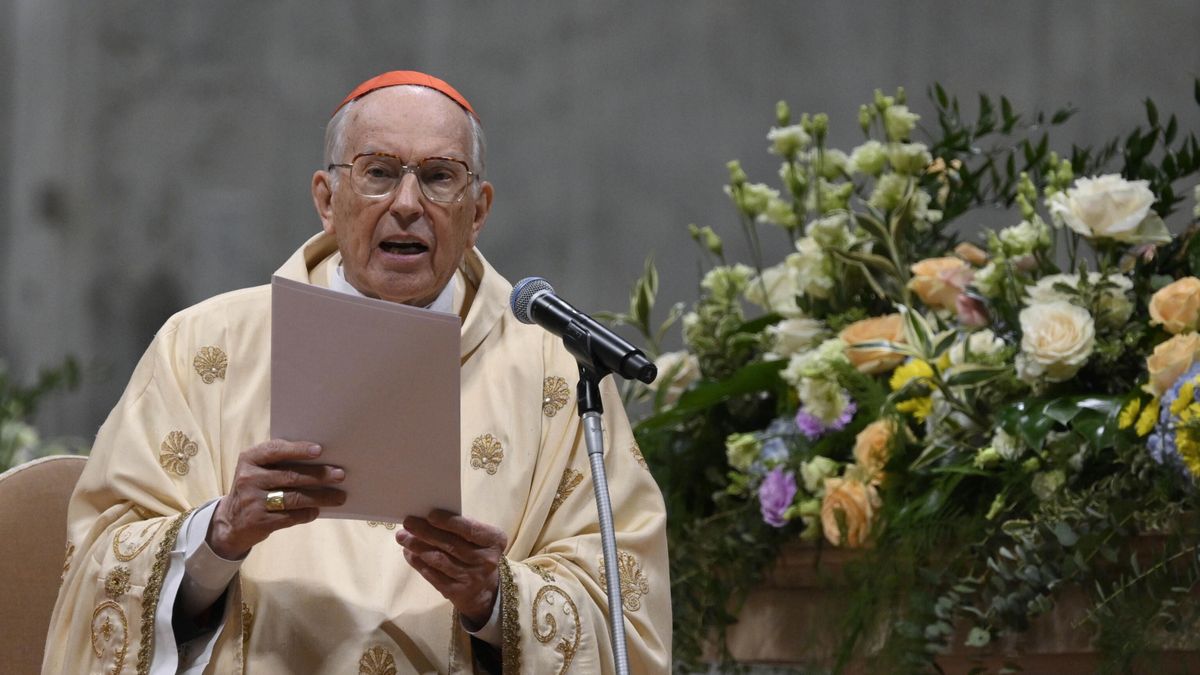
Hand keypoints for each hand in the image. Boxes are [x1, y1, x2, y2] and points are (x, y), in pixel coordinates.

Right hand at [207, 439, 345, 559]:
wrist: (231, 521)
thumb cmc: (255, 489)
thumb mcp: (258, 471)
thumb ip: (280, 463)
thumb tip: (321, 461)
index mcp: (249, 459)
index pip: (275, 450)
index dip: (298, 450)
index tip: (319, 450)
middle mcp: (249, 478)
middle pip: (291, 476)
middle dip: (319, 475)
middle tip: (340, 475)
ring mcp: (253, 501)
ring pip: (294, 498)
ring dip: (321, 497)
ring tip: (339, 496)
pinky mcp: (259, 521)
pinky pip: (291, 516)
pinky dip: (308, 513)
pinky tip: (318, 510)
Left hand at [397, 510, 507, 627]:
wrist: (485, 589)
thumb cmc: (478, 552)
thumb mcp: (480, 538)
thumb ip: (461, 527)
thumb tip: (427, 518)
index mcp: (494, 541)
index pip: (471, 529)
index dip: (450, 522)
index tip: (430, 515)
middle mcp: (485, 560)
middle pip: (451, 544)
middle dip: (426, 532)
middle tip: (408, 523)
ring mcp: (470, 578)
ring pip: (439, 560)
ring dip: (417, 547)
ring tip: (403, 537)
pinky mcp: (456, 591)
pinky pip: (433, 575)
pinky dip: (418, 563)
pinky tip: (409, 553)